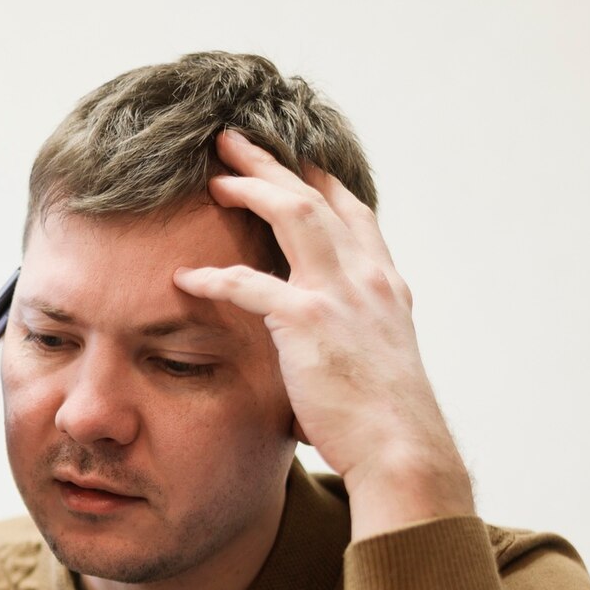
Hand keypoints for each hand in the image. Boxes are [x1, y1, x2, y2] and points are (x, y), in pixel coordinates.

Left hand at [172, 129, 473, 536]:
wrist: (403, 450)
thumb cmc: (385, 423)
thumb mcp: (378, 364)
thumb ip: (355, 337)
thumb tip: (329, 346)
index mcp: (385, 286)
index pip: (353, 215)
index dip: (321, 182)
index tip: (295, 158)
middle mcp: (368, 278)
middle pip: (317, 197)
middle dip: (274, 162)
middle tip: (234, 139)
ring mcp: (341, 294)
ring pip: (293, 214)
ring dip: (251, 187)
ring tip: (213, 176)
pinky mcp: (309, 322)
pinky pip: (250, 284)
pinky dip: (216, 277)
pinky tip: (186, 277)